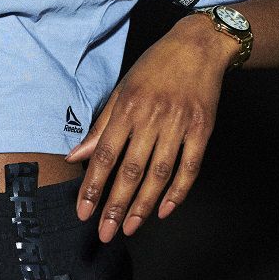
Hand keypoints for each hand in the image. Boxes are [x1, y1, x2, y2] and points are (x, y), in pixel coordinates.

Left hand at [64, 16, 232, 241]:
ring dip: (143, 205)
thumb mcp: (122, 90)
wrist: (198, 46)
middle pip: (131, 170)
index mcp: (128, 107)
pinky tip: (164, 210)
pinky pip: (190, 167)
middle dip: (115, 205)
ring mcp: (179, 125)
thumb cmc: (155, 67)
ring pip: (159, 173)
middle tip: (105, 232)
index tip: (83, 212)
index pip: (105, 154)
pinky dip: (177, 191)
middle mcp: (152, 118)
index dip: (92, 186)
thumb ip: (101, 125)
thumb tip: (76, 154)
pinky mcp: (202, 130)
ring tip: (129, 227)